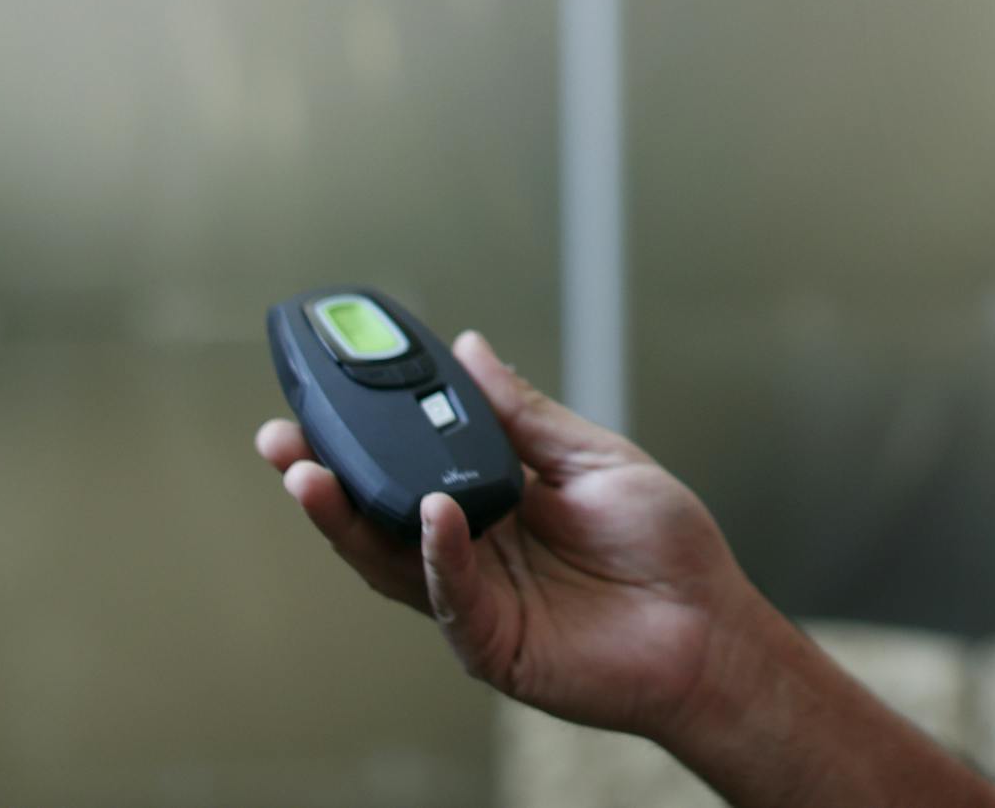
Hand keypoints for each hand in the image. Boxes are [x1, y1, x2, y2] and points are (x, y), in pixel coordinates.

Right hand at [254, 330, 755, 742]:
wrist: (713, 630)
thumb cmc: (666, 548)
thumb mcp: (595, 457)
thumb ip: (525, 415)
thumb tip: (470, 351)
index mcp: (494, 502)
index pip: (413, 463)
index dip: (366, 433)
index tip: (324, 389)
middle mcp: (473, 551)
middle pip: (381, 514)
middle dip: (324, 477)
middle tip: (281, 439)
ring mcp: (477, 600)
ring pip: (393, 560)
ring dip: (348, 518)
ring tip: (310, 474)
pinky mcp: (494, 643)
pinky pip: (452, 597)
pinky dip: (439, 555)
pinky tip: (433, 514)